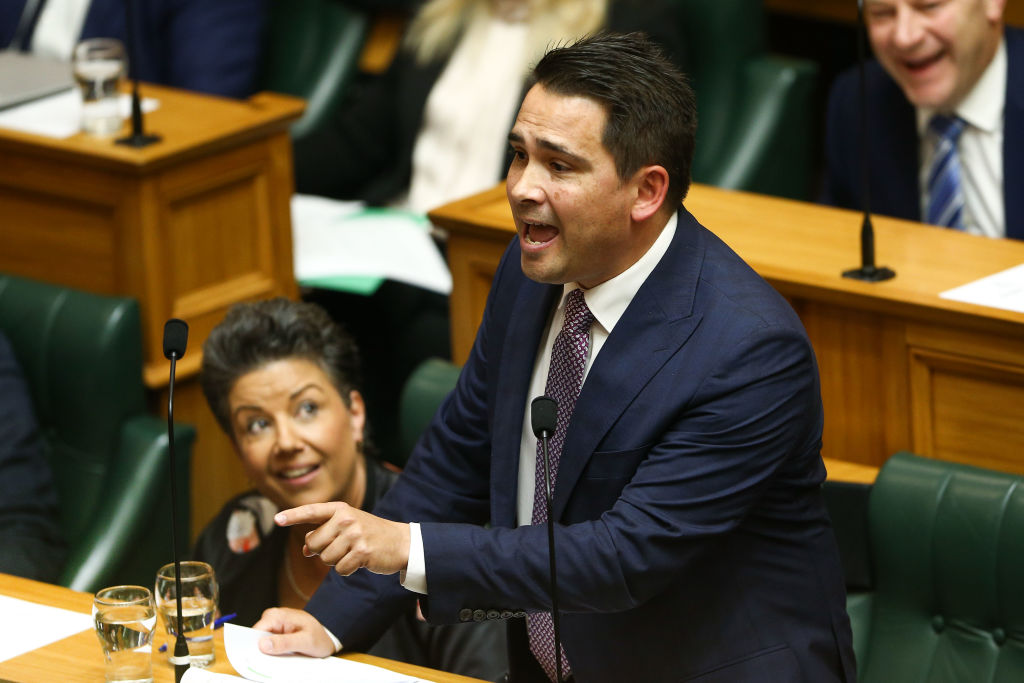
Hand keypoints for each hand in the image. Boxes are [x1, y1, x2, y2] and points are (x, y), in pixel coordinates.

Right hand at [252, 607, 335, 656]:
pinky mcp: (276, 635)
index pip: (255, 632)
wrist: (327, 638)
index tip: (254, 660)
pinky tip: (280, 659)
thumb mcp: (306, 641)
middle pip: (256, 639)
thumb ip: (285, 642)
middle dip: (261, 651)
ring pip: (261, 644)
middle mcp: (273, 618)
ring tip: (279, 660)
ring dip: (267, 654)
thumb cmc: (319, 637)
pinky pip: (268, 646)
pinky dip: (272, 654)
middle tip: (271, 662)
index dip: (253, 647)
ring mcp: (274, 627)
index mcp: (277, 616)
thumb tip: (263, 644)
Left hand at [274, 502, 410, 576]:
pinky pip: (340, 570)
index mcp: (341, 509)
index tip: (277, 519)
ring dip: (336, 562)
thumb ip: (325, 533)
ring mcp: (355, 535)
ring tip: (352, 553)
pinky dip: (348, 570)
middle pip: (314, 544)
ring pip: (325, 559)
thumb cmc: (370, 534)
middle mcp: (346, 519)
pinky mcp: (362, 552)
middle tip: (341, 547)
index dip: (293, 516)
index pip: (312, 511)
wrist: (401, 541)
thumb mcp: (347, 527)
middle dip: (322, 551)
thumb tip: (304, 549)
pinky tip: (360, 561)